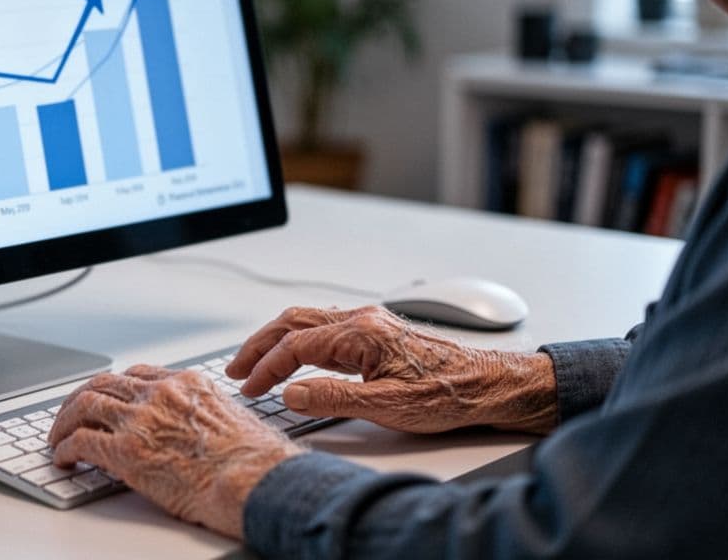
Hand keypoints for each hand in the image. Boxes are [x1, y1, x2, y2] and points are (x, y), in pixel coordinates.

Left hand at [48, 365, 302, 539]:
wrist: (254, 481)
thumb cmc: (255, 462)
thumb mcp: (231, 420)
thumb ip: (203, 415)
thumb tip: (195, 431)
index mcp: (187, 383)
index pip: (138, 374)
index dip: (115, 387)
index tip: (106, 398)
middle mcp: (160, 393)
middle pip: (105, 383)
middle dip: (81, 398)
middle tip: (70, 414)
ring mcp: (141, 419)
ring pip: (85, 404)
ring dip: (65, 421)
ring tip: (57, 437)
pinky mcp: (126, 450)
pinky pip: (81, 441)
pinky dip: (65, 448)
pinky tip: (63, 458)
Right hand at [227, 306, 558, 434]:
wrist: (490, 385)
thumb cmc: (449, 394)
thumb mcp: (388, 407)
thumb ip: (334, 398)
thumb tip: (291, 394)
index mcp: (361, 333)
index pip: (296, 346)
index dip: (266, 368)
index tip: (249, 387)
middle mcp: (363, 319)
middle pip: (293, 323)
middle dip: (259, 345)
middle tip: (236, 369)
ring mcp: (370, 323)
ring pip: (308, 320)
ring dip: (277, 339)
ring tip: (255, 361)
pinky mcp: (377, 332)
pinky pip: (325, 326)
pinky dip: (298, 338)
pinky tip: (294, 356)